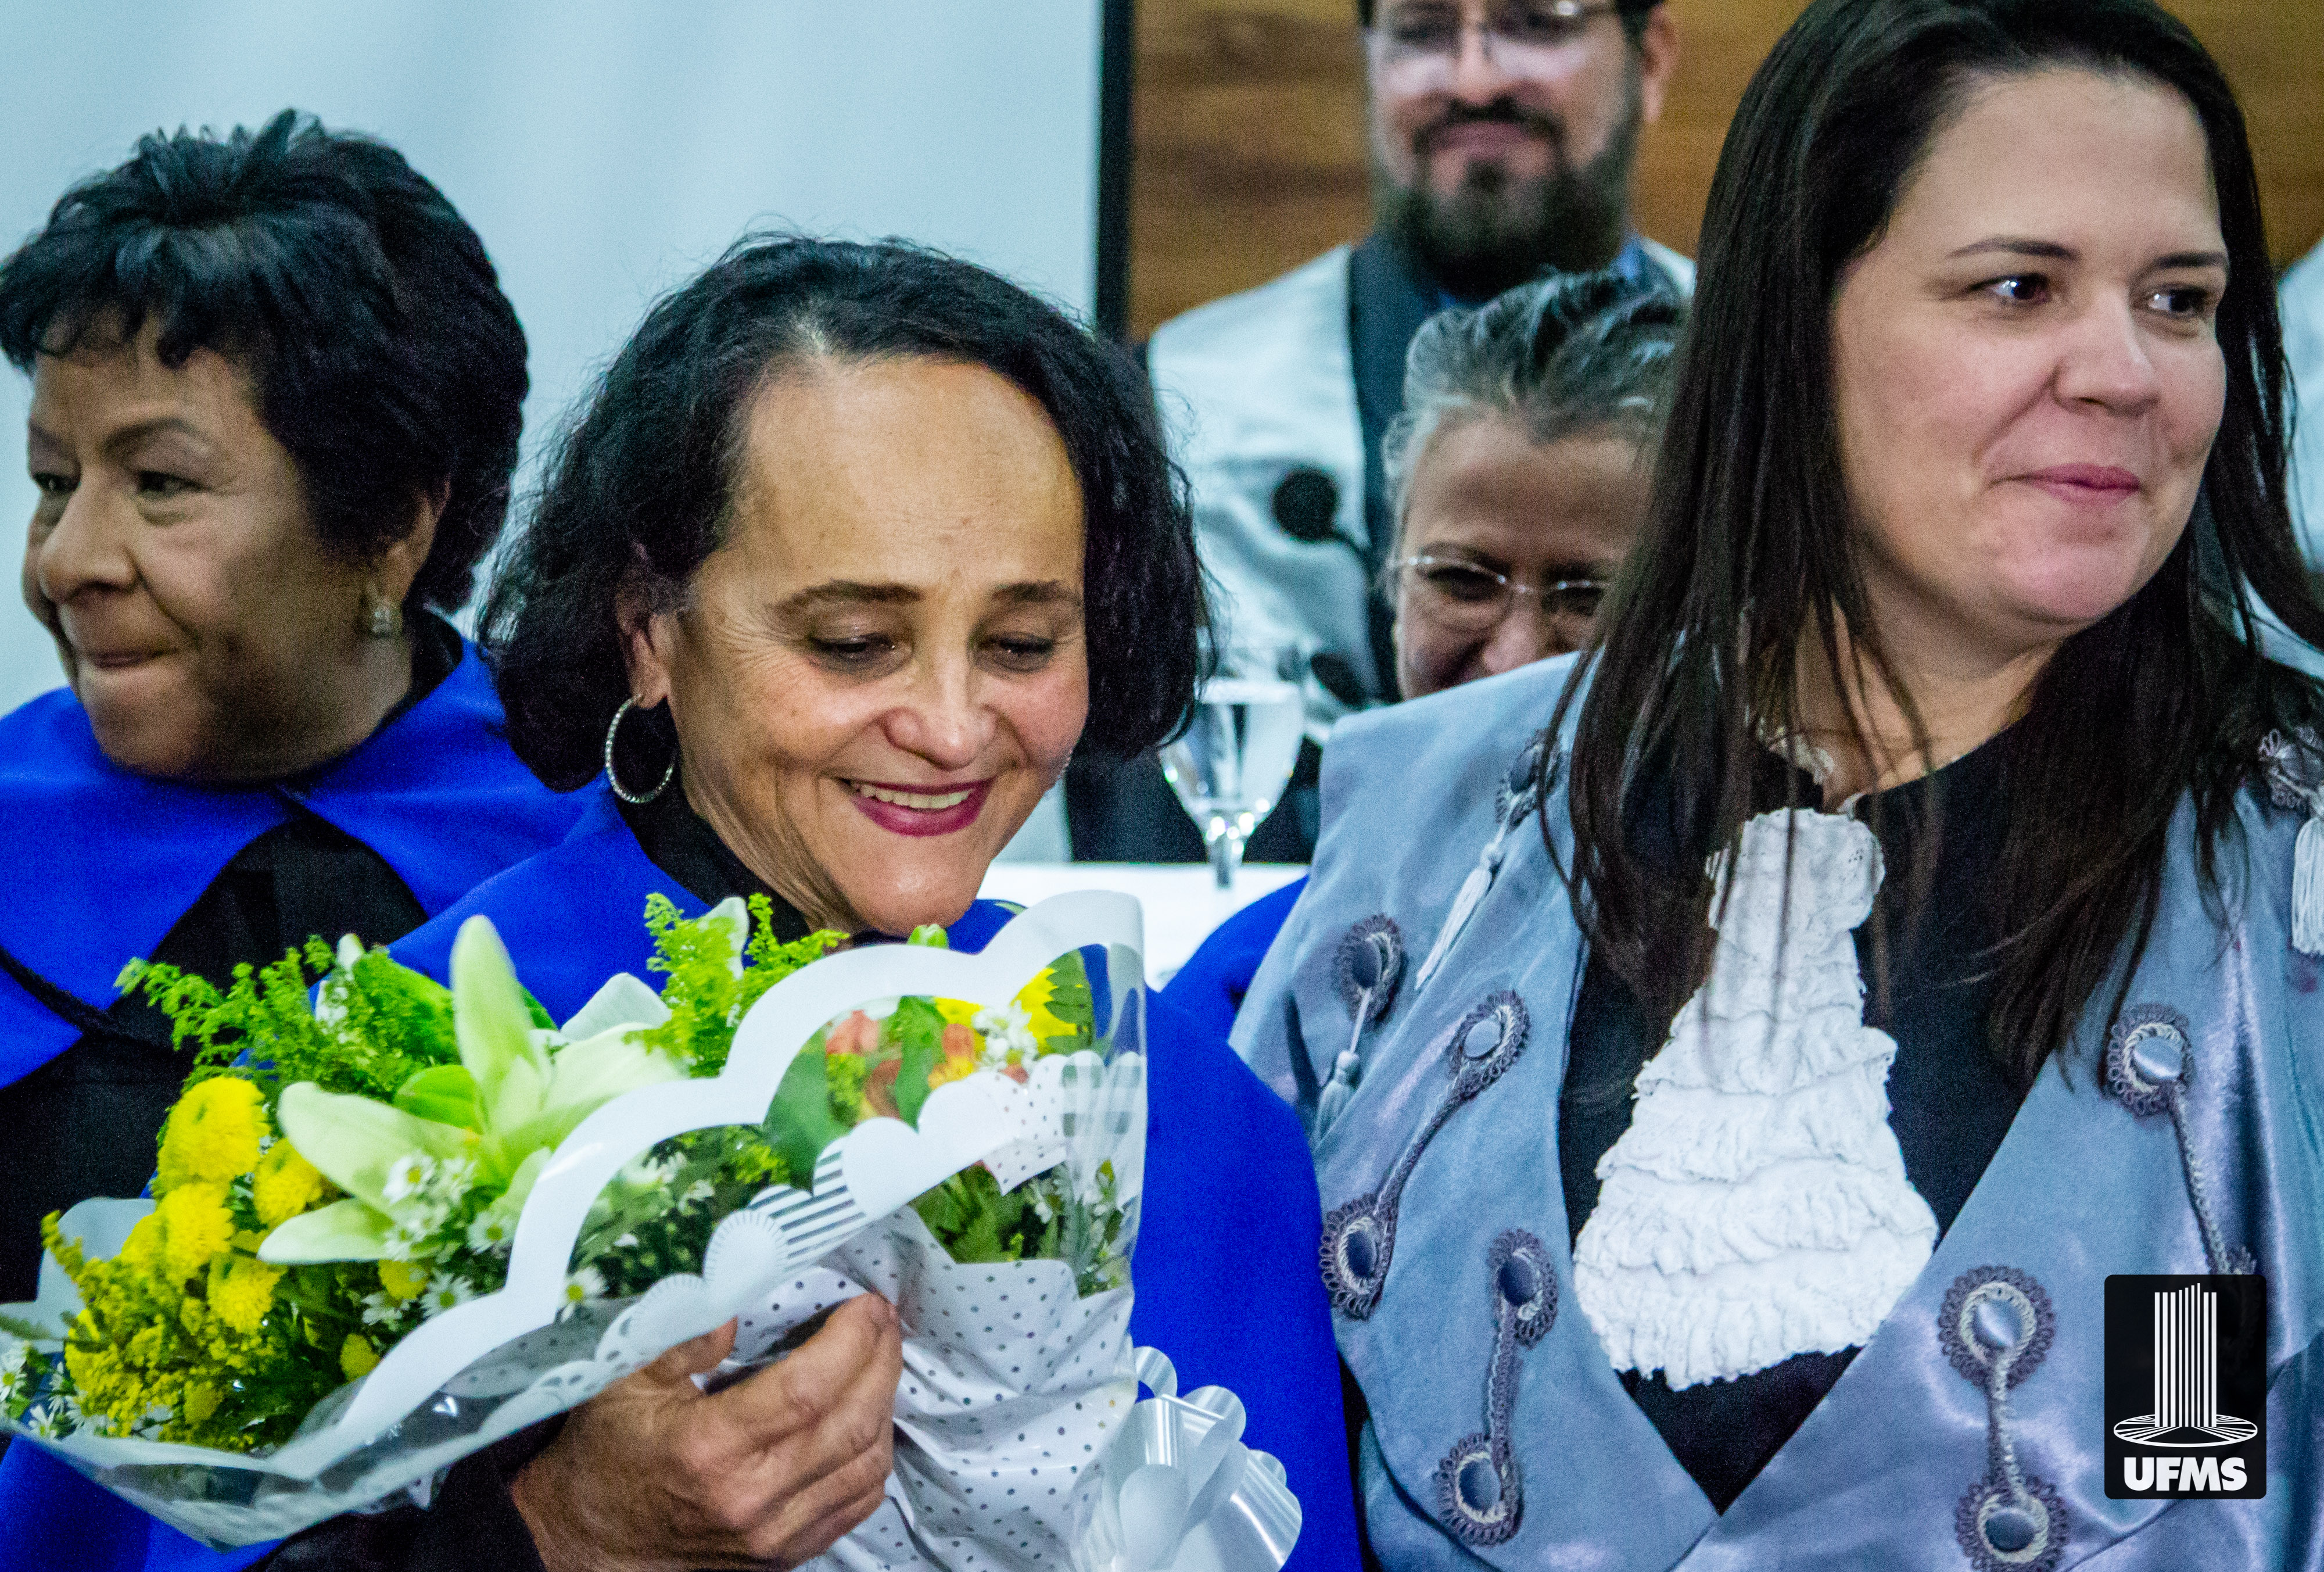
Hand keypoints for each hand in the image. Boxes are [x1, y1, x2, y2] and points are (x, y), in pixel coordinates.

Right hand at [511, 1294, 903, 1571]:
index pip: (807, 1389)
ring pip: (866, 1463)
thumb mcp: (623, 1380)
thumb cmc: (608, 1452)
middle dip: (881, 1359)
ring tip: (882, 1355)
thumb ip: (683, 1334)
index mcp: (709, 1448)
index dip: (850, 1340)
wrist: (593, 1543)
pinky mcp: (787, 1553)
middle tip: (883, 1318)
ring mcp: (775, 1534)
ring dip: (886, 1402)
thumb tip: (739, 1292)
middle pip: (851, 1422)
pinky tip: (870, 1414)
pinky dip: (876, 1452)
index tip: (865, 1303)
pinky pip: (859, 1501)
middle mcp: (751, 1497)